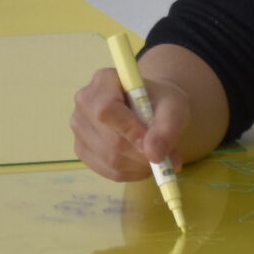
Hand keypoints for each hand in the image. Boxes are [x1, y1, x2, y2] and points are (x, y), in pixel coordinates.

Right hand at [72, 66, 189, 183]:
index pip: (106, 110)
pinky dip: (130, 173)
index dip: (130, 131)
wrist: (149, 107)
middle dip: (142, 155)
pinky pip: (106, 170)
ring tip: (157, 159)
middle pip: (110, 140)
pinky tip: (142, 164)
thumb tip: (154, 155)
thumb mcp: (174, 108)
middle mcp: (84, 101)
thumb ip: (167, 128)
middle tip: (165, 158)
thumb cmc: (160, 102)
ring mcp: (79, 127)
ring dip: (139, 166)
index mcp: (104, 80)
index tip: (154, 148)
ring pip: (109, 159)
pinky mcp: (82, 149)